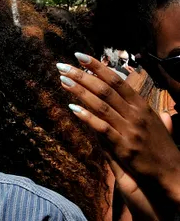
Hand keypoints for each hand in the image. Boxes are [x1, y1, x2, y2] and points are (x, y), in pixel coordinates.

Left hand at [58, 53, 179, 209]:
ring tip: (63, 80)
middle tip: (62, 65)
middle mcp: (135, 114)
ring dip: (80, 91)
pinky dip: (87, 116)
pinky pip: (102, 128)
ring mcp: (130, 129)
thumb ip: (145, 111)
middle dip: (82, 75)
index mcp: (141, 105)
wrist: (173, 174)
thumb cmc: (162, 148)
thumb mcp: (156, 124)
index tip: (79, 56)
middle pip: (105, 89)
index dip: (97, 67)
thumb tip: (140, 101)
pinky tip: (73, 108)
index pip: (116, 80)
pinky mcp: (124, 146)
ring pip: (101, 105)